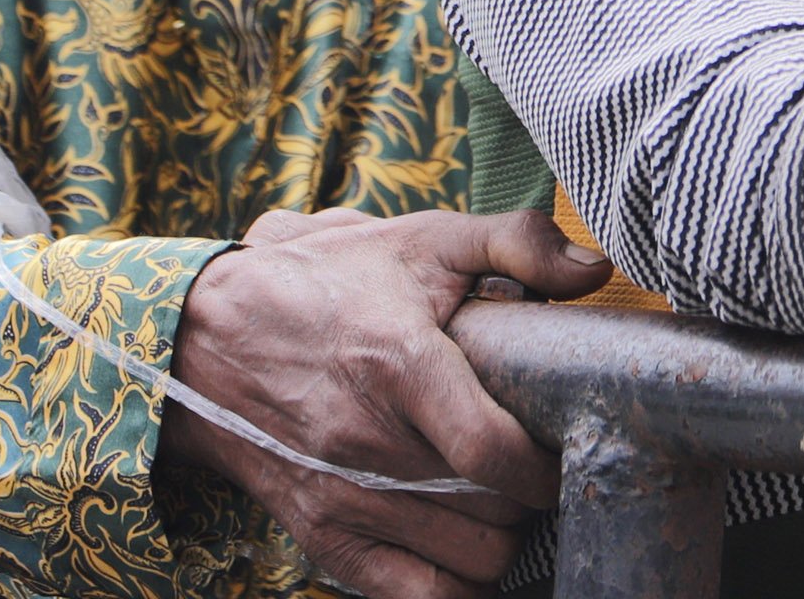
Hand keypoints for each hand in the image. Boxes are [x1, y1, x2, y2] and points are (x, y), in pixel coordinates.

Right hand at [161, 203, 609, 598]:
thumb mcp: (420, 240)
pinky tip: (463, 543)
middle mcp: (367, 441)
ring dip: (500, 536)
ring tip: (500, 497)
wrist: (208, 337)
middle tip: (533, 464)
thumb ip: (516, 243)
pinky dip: (455, 583)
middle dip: (530, 495)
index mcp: (399, 364)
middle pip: (493, 513)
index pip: (494, 452)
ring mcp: (342, 497)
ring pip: (468, 560)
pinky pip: (415, 597)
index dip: (546, 465)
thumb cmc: (327, 282)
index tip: (562, 447)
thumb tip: (595, 269)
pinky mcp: (323, 536)